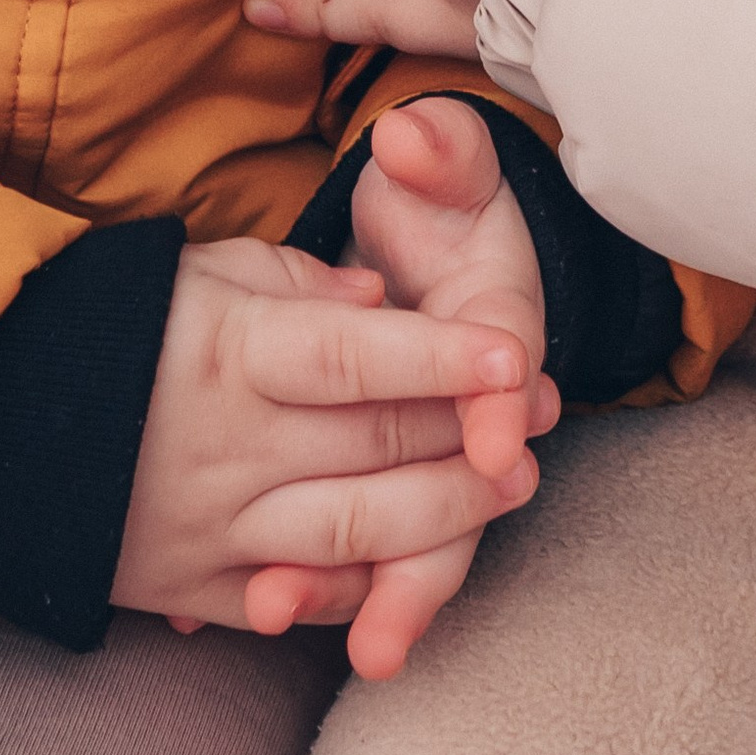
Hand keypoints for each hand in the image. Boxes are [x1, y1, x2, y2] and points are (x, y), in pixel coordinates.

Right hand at [112, 236, 545, 666]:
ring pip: (354, 529)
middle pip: (374, 444)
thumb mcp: (201, 267)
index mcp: (230, 348)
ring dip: (444, 514)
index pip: (355, 355)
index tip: (514, 354)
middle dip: (469, 435)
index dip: (441, 356)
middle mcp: (229, 442)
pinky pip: (297, 595)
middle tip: (541, 423)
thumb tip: (380, 299)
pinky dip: (362, 583)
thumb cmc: (115, 321)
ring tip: (507, 490)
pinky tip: (416, 561)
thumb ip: (297, 278)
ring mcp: (212, 522)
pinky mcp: (193, 583)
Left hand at [332, 98, 552, 676]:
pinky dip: (321, 582)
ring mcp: (435, 451)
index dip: (491, 395)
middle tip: (381, 617)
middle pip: (457, 486)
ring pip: (408, 532)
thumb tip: (411, 137)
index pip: (497, 361)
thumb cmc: (444, 196)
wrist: (447, 236)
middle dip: (423, 546)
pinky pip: (369, 546)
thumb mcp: (454, 161)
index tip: (495, 434)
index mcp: (496, 320)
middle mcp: (474, 405)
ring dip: (357, 583)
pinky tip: (258, 608)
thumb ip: (441, 151)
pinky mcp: (396, 475)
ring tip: (284, 612)